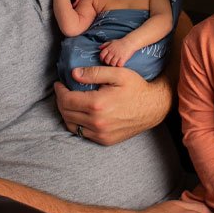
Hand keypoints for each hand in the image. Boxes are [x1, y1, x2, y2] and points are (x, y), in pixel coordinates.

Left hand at [53, 66, 169, 145]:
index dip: (59, 90)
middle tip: (63, 91)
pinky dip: (77, 123)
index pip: (66, 99)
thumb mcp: (117, 73)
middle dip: (61, 100)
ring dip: (66, 113)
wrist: (154, 108)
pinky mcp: (105, 140)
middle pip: (66, 112)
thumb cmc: (136, 88)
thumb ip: (94, 72)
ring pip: (71, 125)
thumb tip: (73, 73)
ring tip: (69, 102)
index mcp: (97, 105)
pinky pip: (83, 133)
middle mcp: (97, 122)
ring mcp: (101, 134)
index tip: (60, 83)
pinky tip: (80, 113)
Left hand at [99, 38, 134, 66]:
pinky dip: (119, 65)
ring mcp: (118, 55)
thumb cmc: (121, 42)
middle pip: (107, 60)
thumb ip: (105, 44)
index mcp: (109, 48)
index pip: (102, 55)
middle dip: (107, 63)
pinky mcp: (123, 58)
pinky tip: (120, 64)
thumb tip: (99, 48)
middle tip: (110, 62)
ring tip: (115, 63)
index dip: (102, 59)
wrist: (130, 42)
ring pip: (112, 63)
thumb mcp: (112, 41)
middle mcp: (112, 52)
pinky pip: (119, 65)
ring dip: (113, 64)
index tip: (104, 60)